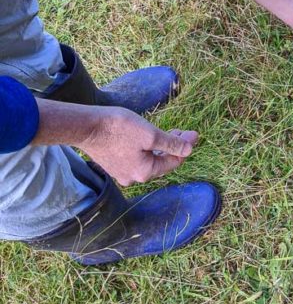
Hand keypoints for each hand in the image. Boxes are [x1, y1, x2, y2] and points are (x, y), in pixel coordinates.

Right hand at [34, 99, 197, 186]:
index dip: (186, 147)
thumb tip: (190, 149)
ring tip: (169, 133)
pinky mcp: (113, 165)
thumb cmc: (119, 128)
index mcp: (145, 172)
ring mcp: (122, 173)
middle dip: (175, 147)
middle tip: (184, 132)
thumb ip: (171, 143)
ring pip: (149, 161)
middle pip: (162, 163)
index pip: (173, 162)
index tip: (194, 133)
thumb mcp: (150, 134)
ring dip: (162, 148)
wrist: (87, 126)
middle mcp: (133, 178)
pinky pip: (137, 159)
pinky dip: (148, 150)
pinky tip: (150, 139)